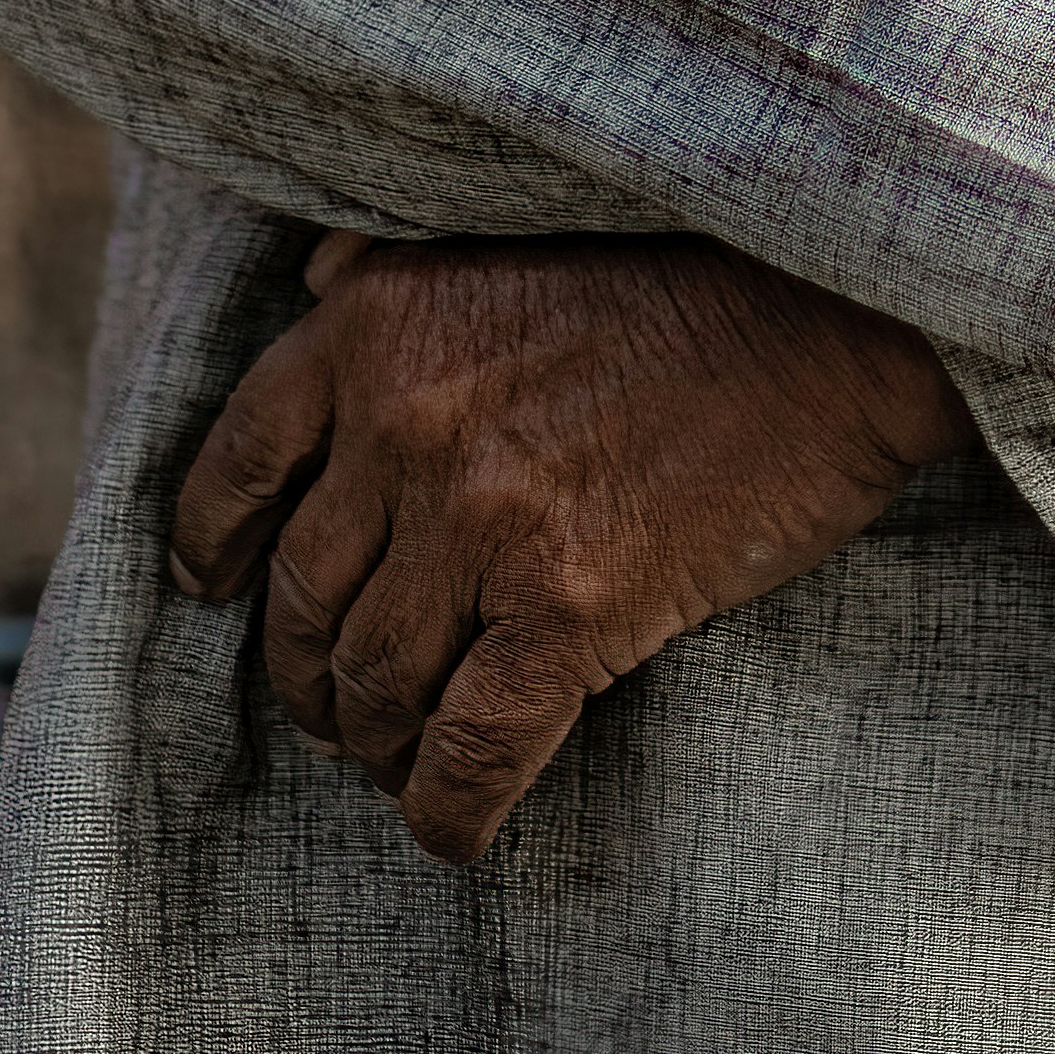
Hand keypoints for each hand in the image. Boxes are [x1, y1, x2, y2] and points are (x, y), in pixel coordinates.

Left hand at [169, 236, 961, 860]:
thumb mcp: (509, 227)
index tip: (216, 590)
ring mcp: (485, 519)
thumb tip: (315, 286)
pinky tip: (454, 826)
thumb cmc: (689, 266)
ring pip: (375, 683)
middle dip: (309, 672)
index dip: (214, 547)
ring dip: (374, 743)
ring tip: (399, 756)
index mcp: (380, 322)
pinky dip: (446, 809)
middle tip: (337, 704)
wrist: (839, 310)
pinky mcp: (570, 607)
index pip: (238, 462)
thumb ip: (398, 264)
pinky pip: (468, 750)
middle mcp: (408, 419)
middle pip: (300, 596)